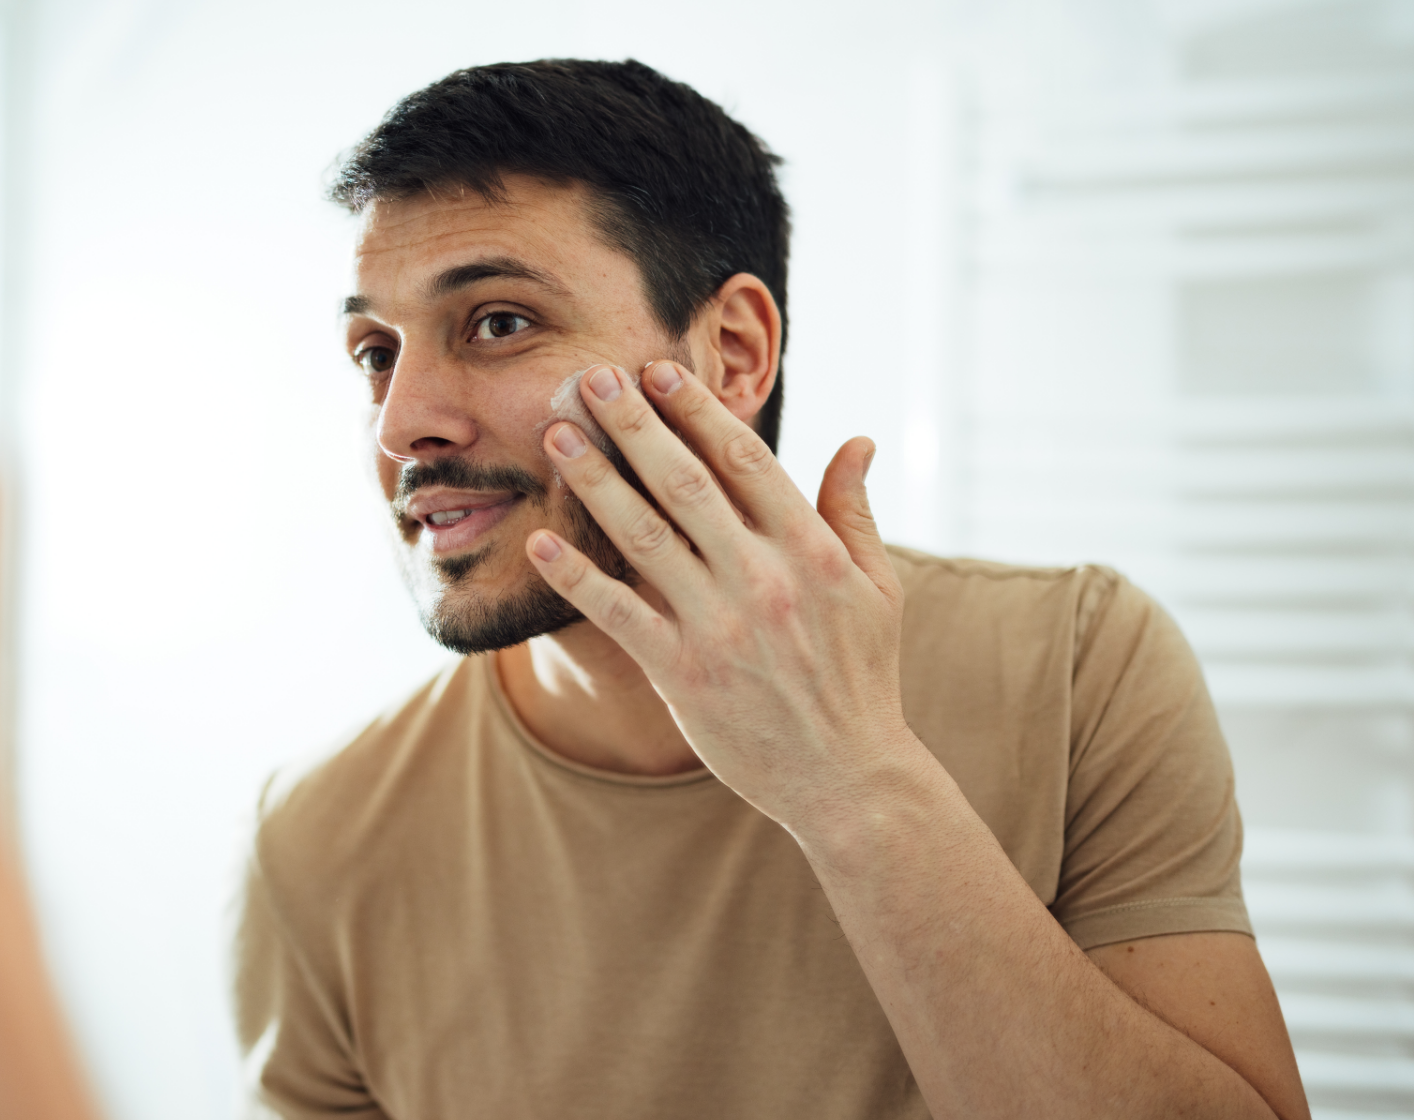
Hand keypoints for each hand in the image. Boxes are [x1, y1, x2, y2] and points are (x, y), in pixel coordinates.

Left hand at [525, 361, 920, 834]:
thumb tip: (857, 439)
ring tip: (557, 436)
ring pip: (644, 537)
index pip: (744, 460)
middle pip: (685, 483)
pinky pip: (617, 613)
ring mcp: (720, 626)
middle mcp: (763, 579)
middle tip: (592, 378)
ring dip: (595, 481)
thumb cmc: (862, 675)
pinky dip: (576, 576)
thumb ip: (854, 511)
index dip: (697, 410)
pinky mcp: (683, 673)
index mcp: (812, 550)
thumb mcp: (877, 588)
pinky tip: (540, 540)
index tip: (658, 369)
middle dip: (634, 424)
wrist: (847, 777)